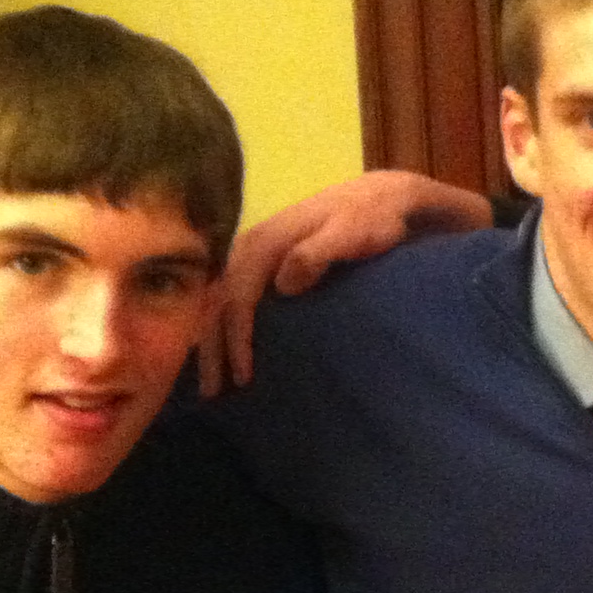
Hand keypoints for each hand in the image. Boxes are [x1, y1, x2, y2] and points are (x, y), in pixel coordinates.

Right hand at [202, 170, 493, 392]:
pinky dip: (223, 329)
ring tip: (214, 385)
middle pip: (218, 304)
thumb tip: (283, 282)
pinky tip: (226, 355)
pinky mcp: (261, 264)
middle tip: (216, 394)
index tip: (245, 377)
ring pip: (218, 303)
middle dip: (214, 349)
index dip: (237, 340)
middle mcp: (249, 247)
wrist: (379, 198)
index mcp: (264, 243)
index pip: (238, 298)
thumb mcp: (352, 233)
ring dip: (213, 344)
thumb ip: (318, 253)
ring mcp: (251, 255)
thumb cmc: (371, 220)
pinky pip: (231, 300)